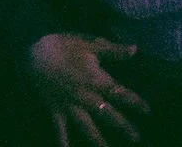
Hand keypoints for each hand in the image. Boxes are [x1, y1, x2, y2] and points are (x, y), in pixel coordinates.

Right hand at [28, 33, 149, 146]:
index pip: (120, 93)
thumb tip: (135, 50)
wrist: (34, 52)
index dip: (134, 102)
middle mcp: (85, 96)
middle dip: (122, 126)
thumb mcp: (92, 43)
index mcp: (96, 79)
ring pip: (86, 126)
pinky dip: (62, 141)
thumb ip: (113, 50)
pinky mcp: (54, 109)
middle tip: (136, 138)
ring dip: (97, 140)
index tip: (148, 111)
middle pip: (107, 114)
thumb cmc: (65, 45)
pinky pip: (59, 128)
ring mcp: (69, 105)